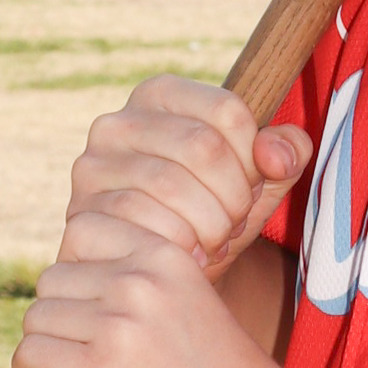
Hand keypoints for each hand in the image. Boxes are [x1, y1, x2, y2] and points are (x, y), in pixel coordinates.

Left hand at [11, 208, 302, 367]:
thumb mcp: (194, 303)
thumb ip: (145, 286)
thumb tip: (71, 286)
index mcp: (166, 255)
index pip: (83, 227)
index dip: (78, 266)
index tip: (89, 304)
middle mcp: (139, 281)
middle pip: (53, 280)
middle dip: (59, 315)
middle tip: (80, 352)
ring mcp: (117, 325)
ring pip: (37, 319)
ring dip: (44, 347)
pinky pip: (31, 356)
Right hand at [61, 77, 310, 277]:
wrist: (169, 272)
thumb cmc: (216, 212)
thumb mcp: (260, 178)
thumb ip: (286, 152)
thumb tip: (277, 154)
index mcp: (160, 96)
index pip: (227, 111)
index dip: (254, 158)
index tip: (252, 185)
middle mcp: (117, 122)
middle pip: (203, 146)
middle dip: (235, 195)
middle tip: (236, 222)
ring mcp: (92, 168)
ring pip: (173, 185)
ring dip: (212, 224)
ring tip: (216, 240)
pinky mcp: (82, 214)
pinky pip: (144, 223)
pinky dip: (181, 246)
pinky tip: (190, 257)